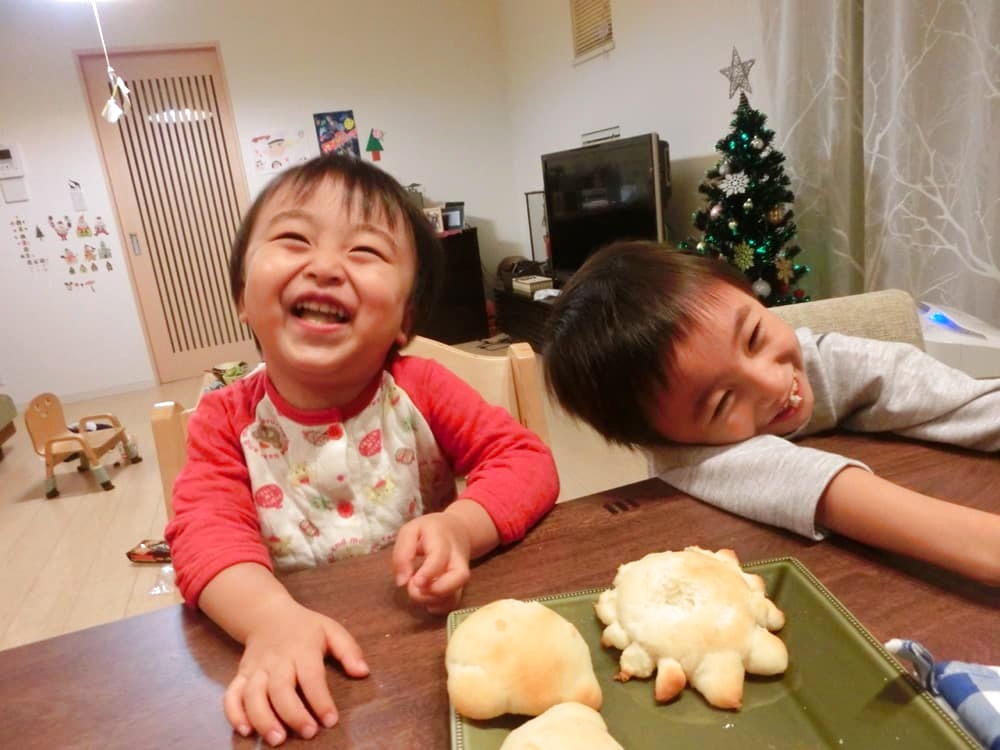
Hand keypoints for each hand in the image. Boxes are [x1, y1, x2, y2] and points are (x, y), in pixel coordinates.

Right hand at [223, 597, 368, 745]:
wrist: (267, 615)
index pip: (311, 677)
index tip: (331, 720)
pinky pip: (231, 695)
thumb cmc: (305, 628)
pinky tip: (245, 730)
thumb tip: (363, 672)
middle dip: (293, 714)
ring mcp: (256, 668)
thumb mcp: (331, 630)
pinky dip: (234, 713)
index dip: (321, 700)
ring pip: (253, 695)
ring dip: (262, 718)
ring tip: (276, 739)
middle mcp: (277, 660)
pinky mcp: (241, 675)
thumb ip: (349, 650)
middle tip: (308, 733)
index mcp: (302, 649)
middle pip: (280, 689)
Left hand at [392, 511, 472, 613]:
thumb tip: (401, 582)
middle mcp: (457, 558)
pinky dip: (440, 608)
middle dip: (437, 591)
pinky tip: (427, 604)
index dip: (428, 573)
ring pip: (457, 593)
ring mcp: (460, 574)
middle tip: (415, 590)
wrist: (457, 530)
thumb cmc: (429, 531)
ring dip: (435, 601)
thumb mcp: (410, 531)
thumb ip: (402, 554)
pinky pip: (454, 602)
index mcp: (442, 540)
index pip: (440, 557)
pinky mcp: (459, 585)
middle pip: (459, 577)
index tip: (413, 582)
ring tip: (418, 595)